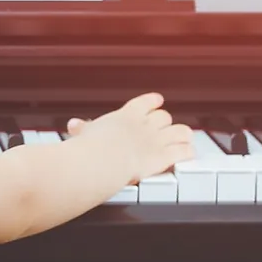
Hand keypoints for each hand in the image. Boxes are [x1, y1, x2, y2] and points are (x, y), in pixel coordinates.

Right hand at [66, 92, 194, 182]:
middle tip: (165, 129)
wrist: (102, 160)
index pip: (146, 102)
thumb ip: (83, 128)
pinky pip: (185, 151)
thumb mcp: (84, 133)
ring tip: (183, 140)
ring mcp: (157, 139)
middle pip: (164, 117)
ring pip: (181, 131)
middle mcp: (145, 124)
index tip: (157, 101)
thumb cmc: (91, 147)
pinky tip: (188, 155)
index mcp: (126, 115)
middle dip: (165, 123)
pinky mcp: (165, 156)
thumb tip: (73, 125)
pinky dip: (188, 152)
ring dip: (182, 136)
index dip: (153, 101)